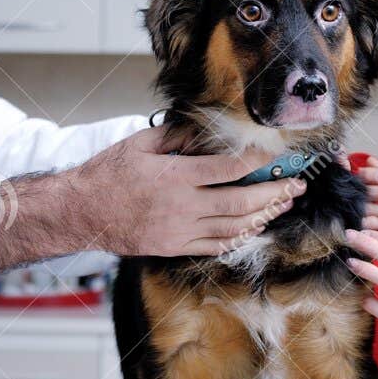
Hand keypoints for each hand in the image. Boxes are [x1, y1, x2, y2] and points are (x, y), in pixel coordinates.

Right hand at [69, 127, 305, 257]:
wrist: (80, 213)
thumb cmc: (107, 174)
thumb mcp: (139, 143)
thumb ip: (177, 136)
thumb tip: (208, 131)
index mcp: (174, 177)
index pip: (228, 169)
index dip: (257, 162)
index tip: (275, 155)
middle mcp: (181, 207)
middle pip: (241, 202)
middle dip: (275, 193)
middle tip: (297, 184)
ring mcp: (180, 231)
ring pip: (234, 227)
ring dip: (265, 216)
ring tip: (285, 204)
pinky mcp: (175, 247)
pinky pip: (217, 245)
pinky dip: (242, 236)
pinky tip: (257, 226)